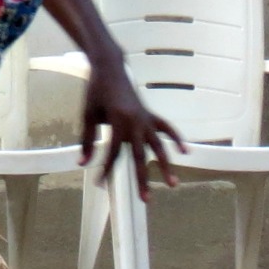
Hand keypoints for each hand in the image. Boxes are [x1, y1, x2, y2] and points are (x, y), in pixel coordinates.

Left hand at [80, 62, 185, 201]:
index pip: (114, 153)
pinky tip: (185, 151)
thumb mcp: (87, 115)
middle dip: (142, 179)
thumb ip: (87, 140)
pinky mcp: (149, 114)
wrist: (109, 68)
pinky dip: (175, 139)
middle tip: (145, 199)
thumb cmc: (95, 91)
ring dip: (166, 165)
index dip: (106, 170)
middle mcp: (136, 122)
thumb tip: (83, 163)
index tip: (101, 183)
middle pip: (141, 156)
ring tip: (172, 183)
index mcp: (119, 123)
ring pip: (158, 146)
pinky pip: (165, 128)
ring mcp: (145, 118)